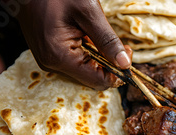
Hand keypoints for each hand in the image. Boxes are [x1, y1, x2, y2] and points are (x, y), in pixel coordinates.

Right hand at [16, 0, 131, 89]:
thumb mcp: (88, 12)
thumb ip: (107, 40)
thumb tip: (125, 63)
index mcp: (60, 57)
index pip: (99, 81)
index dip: (118, 72)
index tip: (127, 51)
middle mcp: (51, 63)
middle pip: (93, 77)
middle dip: (109, 62)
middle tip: (117, 42)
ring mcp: (48, 59)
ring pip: (85, 69)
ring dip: (98, 55)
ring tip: (95, 32)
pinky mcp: (48, 53)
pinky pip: (75, 60)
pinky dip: (87, 50)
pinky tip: (85, 32)